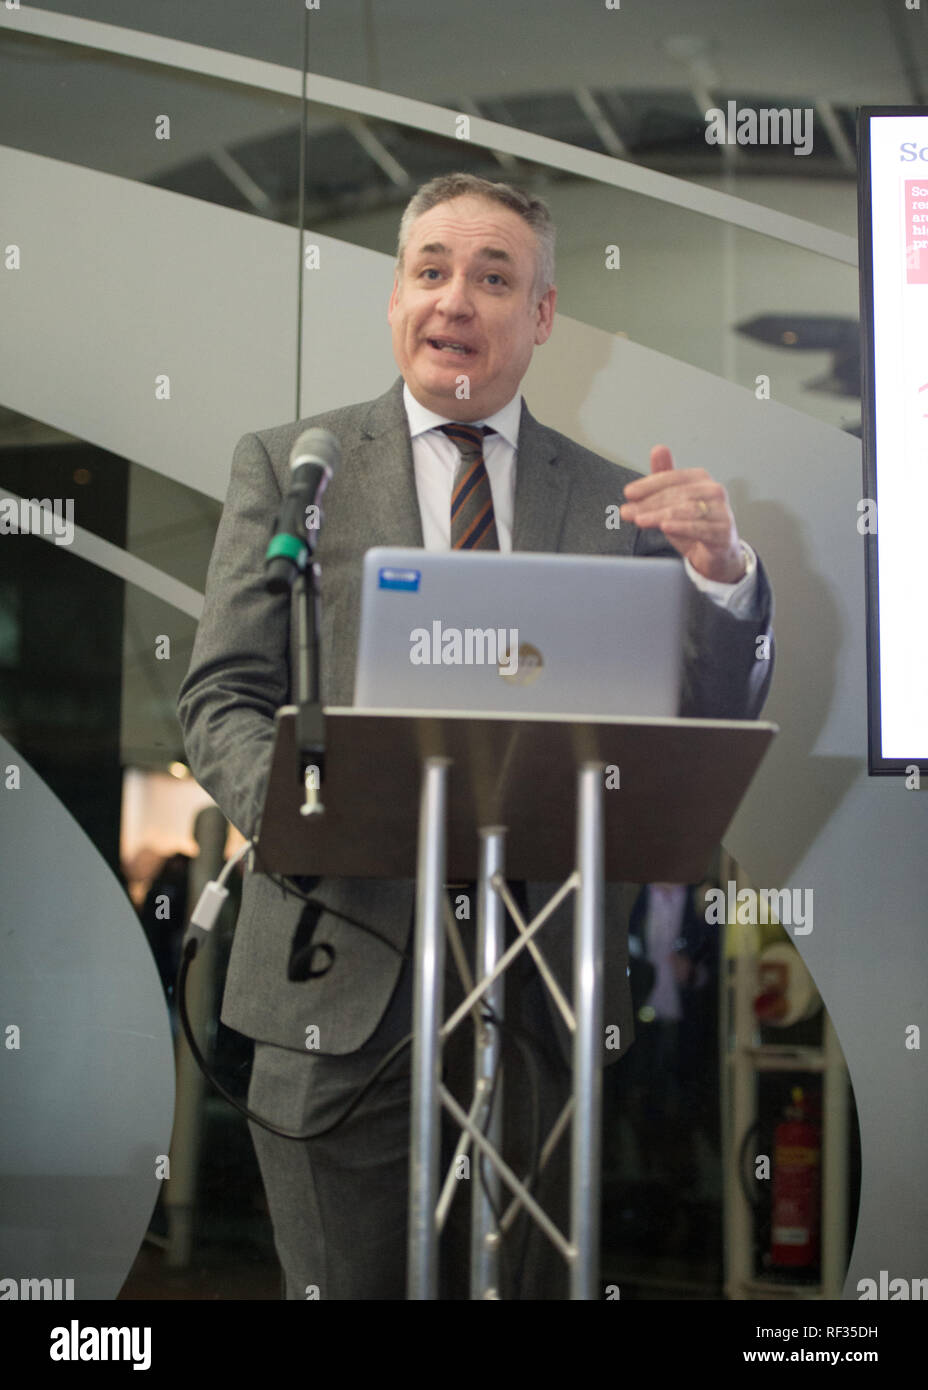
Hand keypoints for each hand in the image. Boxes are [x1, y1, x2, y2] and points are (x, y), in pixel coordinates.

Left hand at [620, 445, 746, 583]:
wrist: (717, 553)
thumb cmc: (694, 524)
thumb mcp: (675, 500)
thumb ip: (664, 477)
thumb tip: (658, 449)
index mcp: (701, 479)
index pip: (672, 478)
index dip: (648, 485)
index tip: (628, 493)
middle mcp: (714, 491)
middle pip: (677, 494)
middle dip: (649, 503)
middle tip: (627, 511)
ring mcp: (721, 511)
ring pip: (687, 510)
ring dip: (659, 515)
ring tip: (640, 520)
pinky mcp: (724, 532)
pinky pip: (700, 528)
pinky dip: (681, 527)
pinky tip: (665, 527)